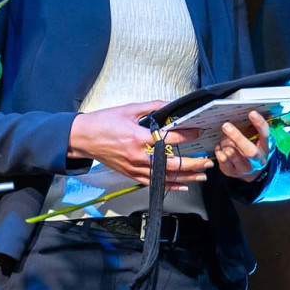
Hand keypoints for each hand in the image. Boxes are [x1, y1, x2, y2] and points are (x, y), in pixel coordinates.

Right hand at [68, 102, 212, 191]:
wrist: (82, 138)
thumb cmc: (103, 123)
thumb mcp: (128, 110)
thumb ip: (152, 107)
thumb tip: (171, 104)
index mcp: (138, 137)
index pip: (169, 138)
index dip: (187, 135)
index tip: (198, 132)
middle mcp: (138, 156)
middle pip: (171, 164)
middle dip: (193, 163)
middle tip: (208, 161)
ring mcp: (134, 168)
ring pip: (165, 177)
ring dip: (186, 177)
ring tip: (202, 175)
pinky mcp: (131, 174)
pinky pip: (153, 183)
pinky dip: (169, 185)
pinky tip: (182, 186)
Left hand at [216, 113, 272, 180]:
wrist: (252, 172)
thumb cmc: (255, 149)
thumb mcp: (260, 139)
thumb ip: (258, 127)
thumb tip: (260, 110)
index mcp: (266, 148)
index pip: (265, 135)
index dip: (259, 124)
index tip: (251, 113)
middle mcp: (257, 160)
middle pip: (250, 151)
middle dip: (237, 137)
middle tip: (226, 125)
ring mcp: (245, 168)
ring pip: (233, 156)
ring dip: (225, 144)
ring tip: (223, 137)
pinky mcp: (232, 172)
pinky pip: (223, 160)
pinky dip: (219, 151)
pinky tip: (220, 147)